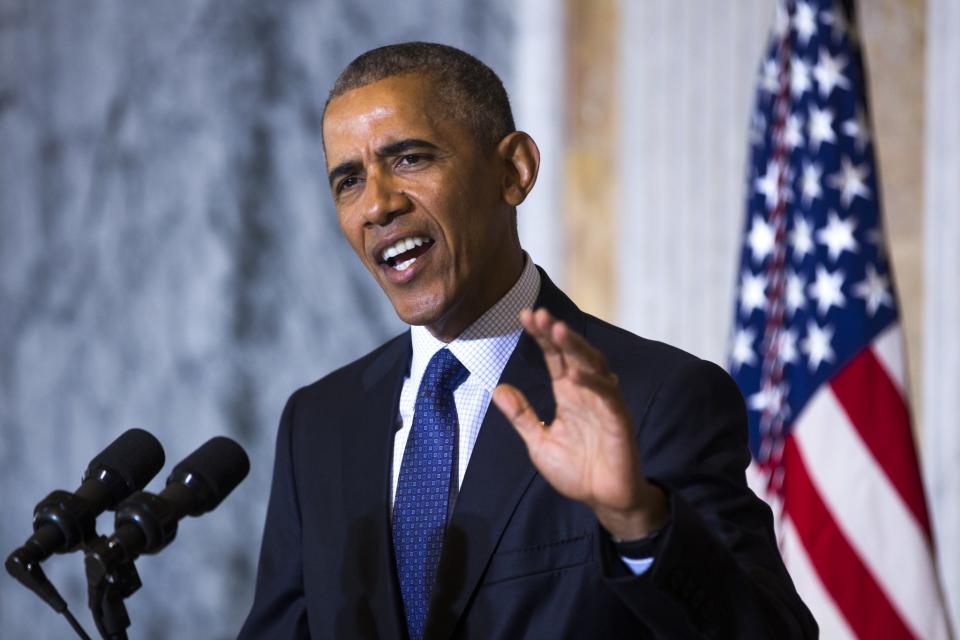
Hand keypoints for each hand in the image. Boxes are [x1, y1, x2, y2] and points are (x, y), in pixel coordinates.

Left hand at [492, 308, 668, 540]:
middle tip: (538, 314)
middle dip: (556, 333)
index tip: (525, 316)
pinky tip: (575, 373)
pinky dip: (593, 382)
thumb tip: (499, 388)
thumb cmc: (576, 470)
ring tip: (557, 329)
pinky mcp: (618, 420)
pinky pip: (607, 396)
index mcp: (568, 394)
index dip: (542, 336)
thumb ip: (522, 416)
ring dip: (576, 347)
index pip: (554, 357)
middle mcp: (586, 392)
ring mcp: (604, 403)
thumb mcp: (539, 442)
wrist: (602, 499)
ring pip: (593, 366)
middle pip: (573, 354)